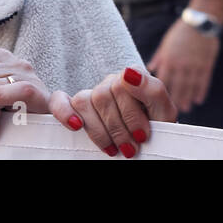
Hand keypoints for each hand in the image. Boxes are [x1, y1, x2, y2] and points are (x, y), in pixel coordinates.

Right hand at [48, 66, 177, 157]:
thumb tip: (128, 73)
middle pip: (103, 95)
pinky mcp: (74, 108)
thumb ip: (152, 90)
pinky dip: (64, 112)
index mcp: (133, 77)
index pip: (123, 85)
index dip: (131, 115)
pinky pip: (59, 101)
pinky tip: (76, 126)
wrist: (144, 145)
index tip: (142, 136)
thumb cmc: (155, 128)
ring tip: (112, 150)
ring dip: (98, 131)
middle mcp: (111, 82)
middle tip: (130, 149)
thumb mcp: (163, 112)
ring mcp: (92, 94)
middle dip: (118, 128)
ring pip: (84, 101)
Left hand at [147, 17, 220, 113]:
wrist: (200, 22)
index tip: (158, 103)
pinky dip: (202, 90)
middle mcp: (181, 63)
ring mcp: (195, 64)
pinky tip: (199, 99)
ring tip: (186, 109)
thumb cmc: (180, 33)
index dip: (161, 93)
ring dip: (188, 98)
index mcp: (169, 59)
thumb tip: (149, 69)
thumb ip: (159, 58)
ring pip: (191, 85)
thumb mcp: (166, 44)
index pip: (163, 80)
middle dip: (175, 99)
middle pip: (177, 85)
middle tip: (173, 113)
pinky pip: (204, 79)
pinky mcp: (207, 63)